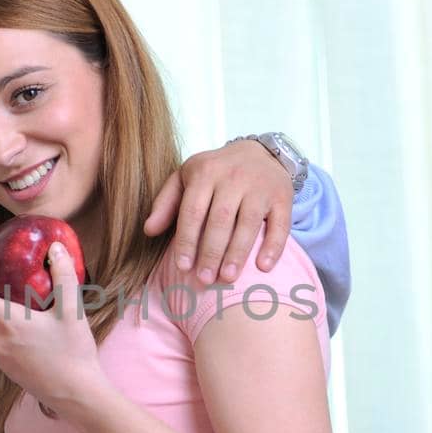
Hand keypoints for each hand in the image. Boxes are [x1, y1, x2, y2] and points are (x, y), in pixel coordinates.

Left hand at [0, 242, 103, 409]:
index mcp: (10, 323)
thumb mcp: (72, 311)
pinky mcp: (10, 371)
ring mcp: (2, 359)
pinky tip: (24, 331)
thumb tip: (56, 249)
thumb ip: (63, 277)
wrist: (77, 395)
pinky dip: (2, 333)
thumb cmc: (74, 352)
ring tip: (7, 304)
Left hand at [142, 138, 292, 283]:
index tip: (182, 267)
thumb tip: (148, 230)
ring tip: (227, 278)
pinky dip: (273, 246)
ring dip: (237, 253)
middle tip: (203, 280)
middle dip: (210, 252)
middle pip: (220, 219)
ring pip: (248, 223)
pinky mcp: (283, 196)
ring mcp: (260, 186)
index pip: (192, 211)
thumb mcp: (185, 178)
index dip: (186, 240)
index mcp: (205, 172)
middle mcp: (233, 177)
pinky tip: (263, 267)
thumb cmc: (215, 172)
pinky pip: (280, 224)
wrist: (259, 152)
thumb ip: (166, 203)